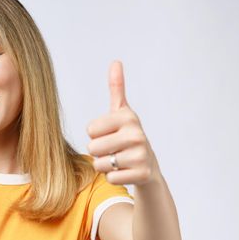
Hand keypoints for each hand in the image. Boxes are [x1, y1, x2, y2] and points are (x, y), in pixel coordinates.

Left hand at [86, 61, 160, 185]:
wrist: (149, 166)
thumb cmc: (128, 136)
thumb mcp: (122, 112)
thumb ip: (117, 88)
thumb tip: (116, 61)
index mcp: (128, 117)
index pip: (90, 129)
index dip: (96, 135)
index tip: (111, 134)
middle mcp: (137, 134)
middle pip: (92, 148)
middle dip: (99, 152)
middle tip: (114, 150)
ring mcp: (141, 155)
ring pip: (99, 164)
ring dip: (105, 166)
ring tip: (119, 160)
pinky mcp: (142, 174)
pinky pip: (110, 178)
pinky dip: (113, 177)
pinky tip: (125, 171)